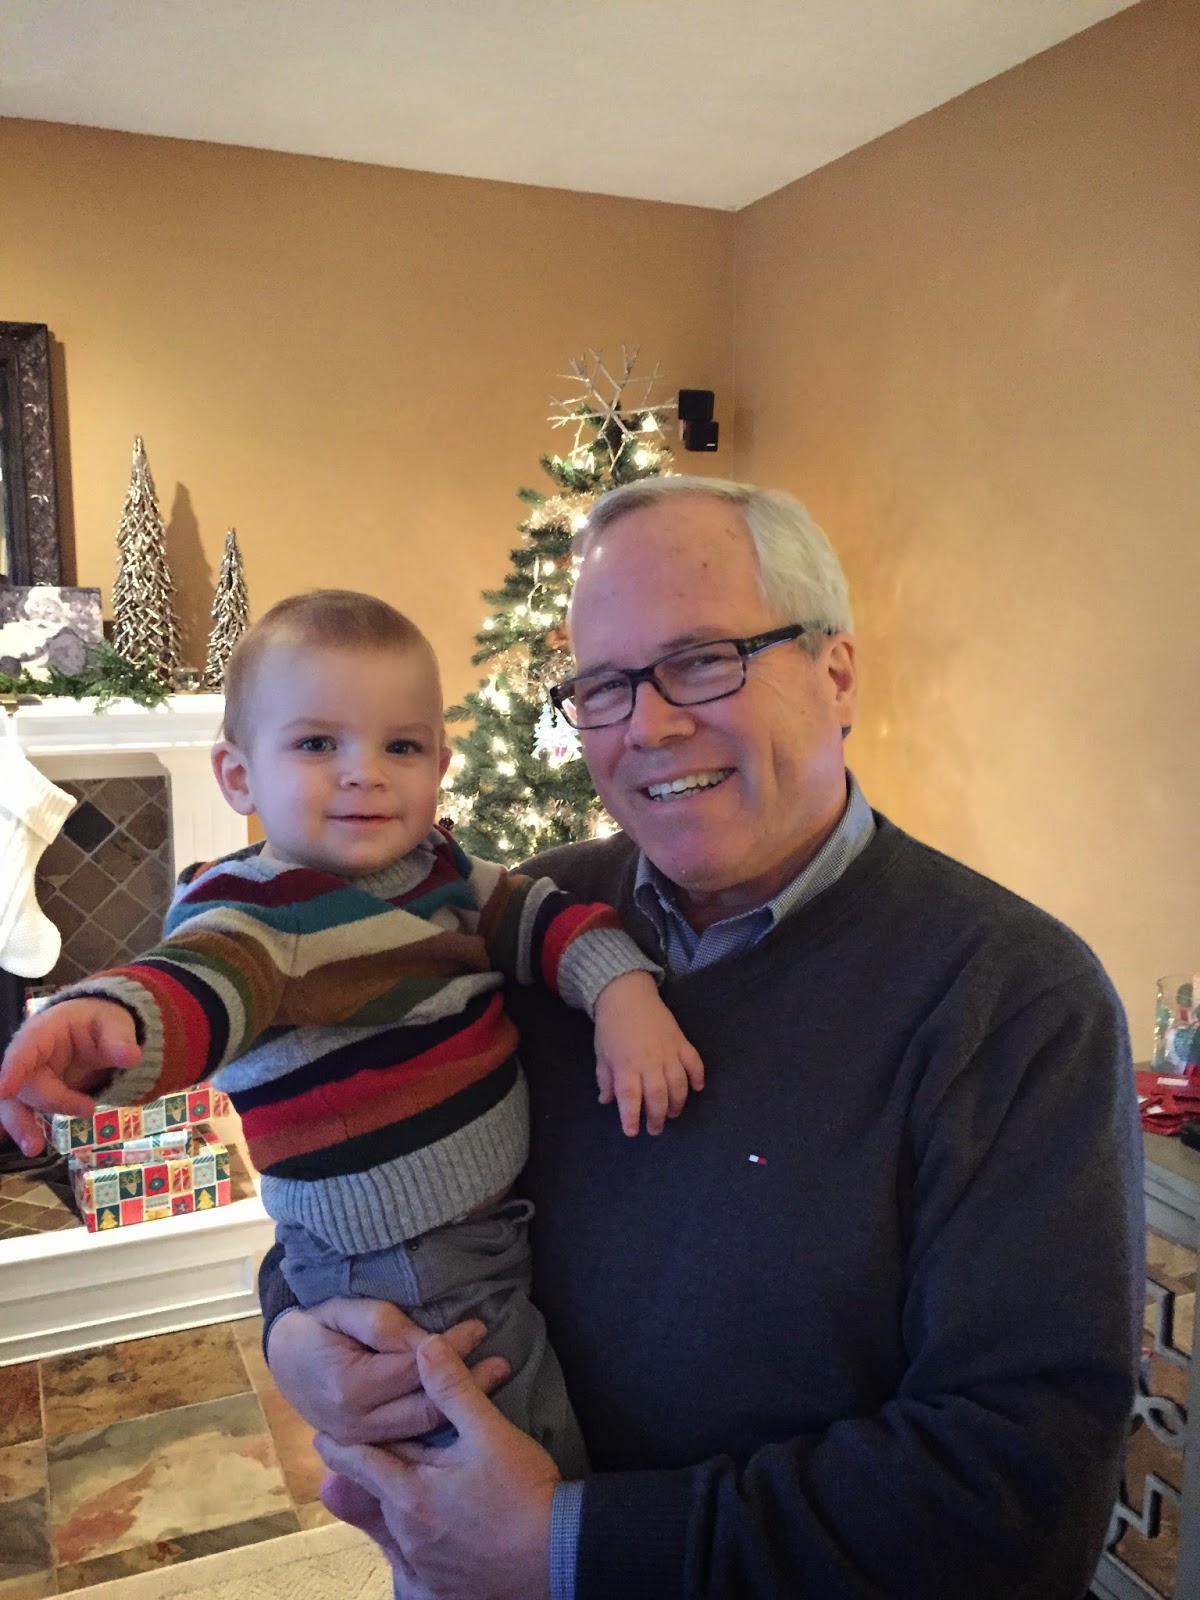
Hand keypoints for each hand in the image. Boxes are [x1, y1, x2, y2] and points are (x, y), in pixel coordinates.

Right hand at [0, 999, 139, 1154]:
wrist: (98, 1031)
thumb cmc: (100, 1022)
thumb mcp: (114, 1023)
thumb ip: (119, 1040)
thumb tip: (132, 1057)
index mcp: (44, 1031)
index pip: (24, 1048)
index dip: (12, 1069)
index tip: (3, 1090)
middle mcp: (30, 1056)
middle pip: (26, 1082)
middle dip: (50, 1101)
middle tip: (89, 1110)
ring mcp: (30, 1077)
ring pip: (17, 1103)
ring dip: (22, 1125)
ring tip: (34, 1148)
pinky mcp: (37, 1095)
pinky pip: (26, 1113)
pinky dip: (27, 1129)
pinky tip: (32, 1146)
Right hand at [267, 1297, 510, 1443]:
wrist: (285, 1360)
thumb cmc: (315, 1328)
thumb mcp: (342, 1311)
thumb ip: (384, 1324)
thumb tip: (429, 1341)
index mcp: (350, 1388)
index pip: (413, 1368)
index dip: (449, 1348)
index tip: (479, 1327)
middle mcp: (357, 1424)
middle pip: (425, 1408)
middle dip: (467, 1384)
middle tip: (502, 1362)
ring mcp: (363, 1441)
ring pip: (422, 1428)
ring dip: (461, 1408)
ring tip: (494, 1380)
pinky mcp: (368, 1446)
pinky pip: (412, 1438)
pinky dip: (440, 1422)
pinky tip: (465, 1407)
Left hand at [316, 1332, 557, 1599]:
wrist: (559, 1555)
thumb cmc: (524, 1492)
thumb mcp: (489, 1431)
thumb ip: (453, 1387)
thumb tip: (424, 1346)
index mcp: (409, 1494)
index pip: (359, 1463)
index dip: (338, 1447)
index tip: (322, 1434)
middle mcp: (406, 1533)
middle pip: (375, 1495)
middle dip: (368, 1473)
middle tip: (359, 1455)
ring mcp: (423, 1563)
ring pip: (393, 1527)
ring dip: (389, 1504)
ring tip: (391, 1486)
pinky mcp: (441, 1584)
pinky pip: (411, 1561)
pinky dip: (408, 1541)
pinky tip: (419, 1534)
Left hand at [593, 971, 703, 1135]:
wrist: (627, 995)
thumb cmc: (610, 1026)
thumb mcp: (601, 1053)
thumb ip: (605, 1078)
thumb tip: (607, 1100)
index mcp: (626, 1065)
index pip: (630, 1097)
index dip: (631, 1117)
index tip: (632, 1132)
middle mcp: (649, 1062)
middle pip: (658, 1096)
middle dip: (658, 1117)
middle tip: (656, 1129)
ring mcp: (668, 1052)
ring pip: (679, 1084)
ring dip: (678, 1102)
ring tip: (673, 1113)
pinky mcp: (682, 1042)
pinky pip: (694, 1063)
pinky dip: (698, 1077)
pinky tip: (696, 1088)